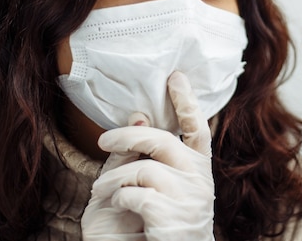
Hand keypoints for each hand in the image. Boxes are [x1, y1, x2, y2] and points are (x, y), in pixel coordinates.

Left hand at [85, 71, 215, 240]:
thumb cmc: (156, 224)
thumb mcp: (151, 187)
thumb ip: (145, 155)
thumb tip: (141, 116)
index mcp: (197, 169)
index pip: (197, 128)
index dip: (187, 101)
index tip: (175, 77)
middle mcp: (199, 179)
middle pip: (162, 141)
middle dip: (127, 136)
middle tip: (103, 140)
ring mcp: (189, 197)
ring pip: (142, 169)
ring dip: (113, 180)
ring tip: (102, 191)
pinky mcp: (170, 215)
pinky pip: (133, 193)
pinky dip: (118, 199)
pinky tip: (119, 208)